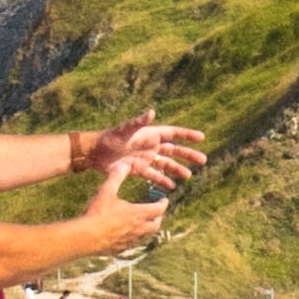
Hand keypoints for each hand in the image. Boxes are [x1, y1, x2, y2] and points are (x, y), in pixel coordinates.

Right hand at [80, 147, 176, 245]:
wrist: (85, 237)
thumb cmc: (97, 213)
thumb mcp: (106, 191)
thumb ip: (116, 177)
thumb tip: (123, 165)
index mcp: (138, 214)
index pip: (159, 209)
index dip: (163, 204)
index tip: (165, 200)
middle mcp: (138, 229)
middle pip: (156, 225)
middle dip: (158, 218)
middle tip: (157, 213)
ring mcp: (131, 241)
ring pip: (146, 236)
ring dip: (148, 229)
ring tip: (144, 224)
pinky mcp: (121, 249)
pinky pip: (133, 244)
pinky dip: (135, 239)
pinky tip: (128, 236)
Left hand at [82, 117, 204, 196]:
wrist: (95, 152)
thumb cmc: (110, 137)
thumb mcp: (125, 130)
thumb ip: (139, 122)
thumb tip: (152, 112)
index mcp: (150, 134)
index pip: (173, 134)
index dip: (187, 135)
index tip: (201, 138)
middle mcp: (150, 146)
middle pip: (174, 150)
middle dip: (188, 155)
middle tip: (203, 160)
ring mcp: (145, 158)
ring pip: (166, 164)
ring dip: (177, 169)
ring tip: (189, 176)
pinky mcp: (138, 169)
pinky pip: (154, 175)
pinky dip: (162, 180)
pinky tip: (171, 186)